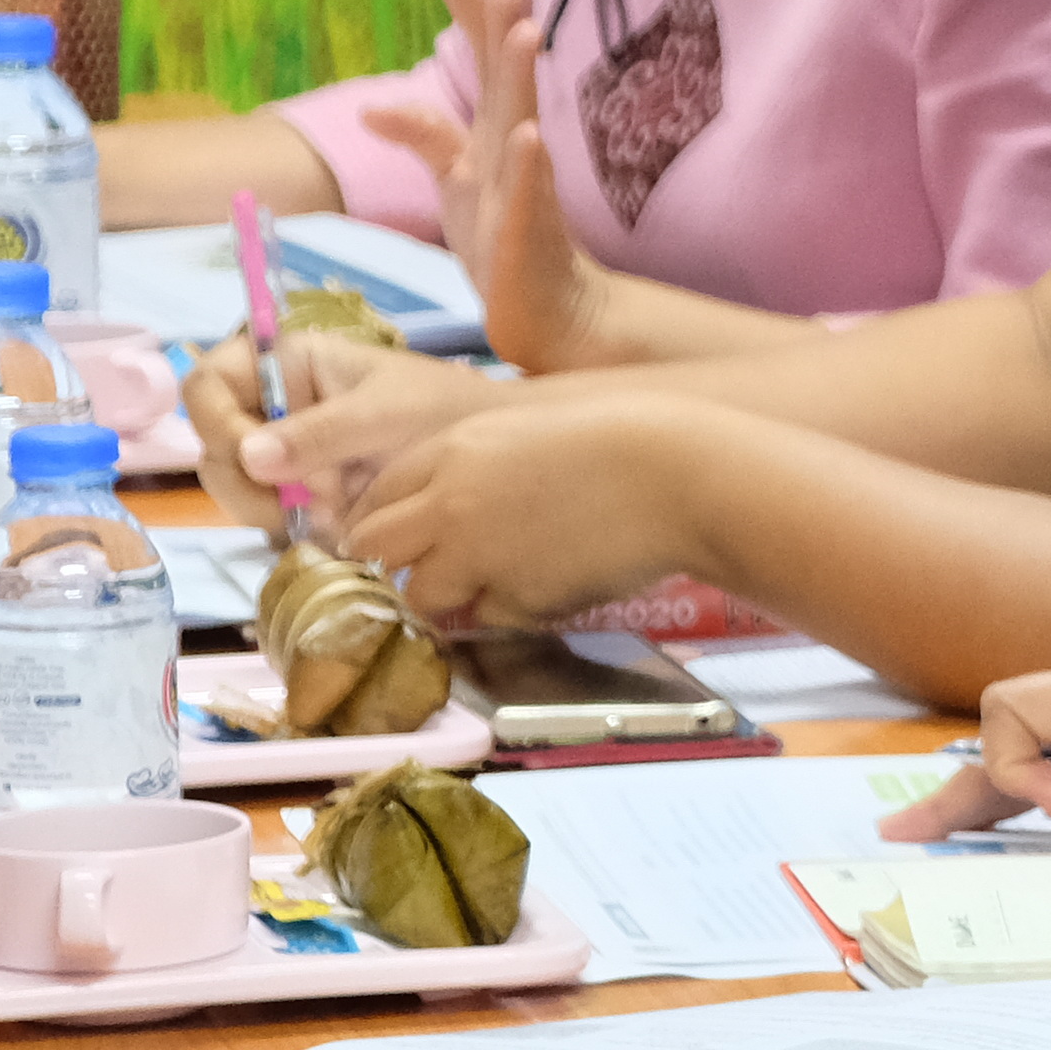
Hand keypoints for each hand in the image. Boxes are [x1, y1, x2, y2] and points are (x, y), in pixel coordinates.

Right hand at [178, 333, 502, 538]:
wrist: (484, 449)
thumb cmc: (441, 411)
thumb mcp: (384, 415)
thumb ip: (320, 433)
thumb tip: (249, 455)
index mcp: (286, 362)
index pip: (207, 386)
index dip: (218, 425)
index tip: (258, 461)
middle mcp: (272, 403)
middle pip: (214, 447)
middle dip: (253, 483)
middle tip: (310, 501)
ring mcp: (281, 449)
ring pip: (237, 487)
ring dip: (276, 509)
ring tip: (339, 508)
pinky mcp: (296, 489)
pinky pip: (269, 513)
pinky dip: (296, 525)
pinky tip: (341, 521)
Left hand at [339, 388, 715, 631]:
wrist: (678, 476)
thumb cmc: (620, 441)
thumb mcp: (525, 433)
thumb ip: (471, 470)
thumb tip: (439, 516)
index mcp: (451, 449)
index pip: (376, 495)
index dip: (383, 520)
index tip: (398, 536)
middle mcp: (447, 502)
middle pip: (372, 547)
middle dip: (392, 564)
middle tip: (430, 568)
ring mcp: (474, 555)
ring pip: (419, 594)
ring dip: (448, 594)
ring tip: (502, 577)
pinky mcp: (511, 599)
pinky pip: (485, 616)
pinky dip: (505, 610)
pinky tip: (549, 581)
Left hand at [359, 0, 616, 369]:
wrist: (551, 312)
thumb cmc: (504, 240)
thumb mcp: (454, 180)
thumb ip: (424, 135)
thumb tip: (373, 106)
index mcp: (493, 133)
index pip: (483, 65)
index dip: (471, 18)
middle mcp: (511, 150)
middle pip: (505, 79)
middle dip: (503, 29)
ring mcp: (522, 189)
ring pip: (520, 124)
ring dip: (523, 79)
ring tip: (527, 31)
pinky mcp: (526, 233)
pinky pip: (528, 196)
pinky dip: (527, 166)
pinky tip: (529, 138)